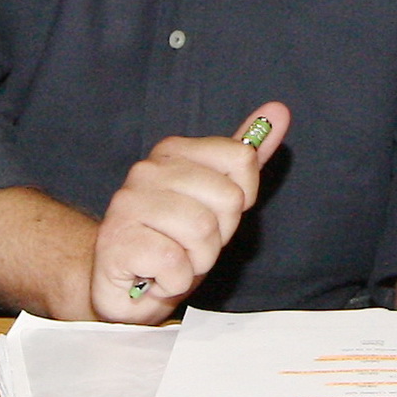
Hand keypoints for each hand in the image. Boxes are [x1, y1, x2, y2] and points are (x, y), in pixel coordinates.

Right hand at [91, 102, 284, 321]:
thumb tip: (278, 111)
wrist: (122, 286)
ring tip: (174, 261)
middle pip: (229, 198)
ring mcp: (128, 204)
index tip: (215, 213)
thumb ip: (243, 157)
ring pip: (203, 231)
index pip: (241, 156)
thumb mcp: (215, 199)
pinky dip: (174, 282)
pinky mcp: (118, 241)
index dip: (240, 197)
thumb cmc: (172, 242)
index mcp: (172, 151)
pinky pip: (176, 264)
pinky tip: (156, 276)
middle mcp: (147, 170)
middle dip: (219, 235)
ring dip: (197, 262)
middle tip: (189, 244)